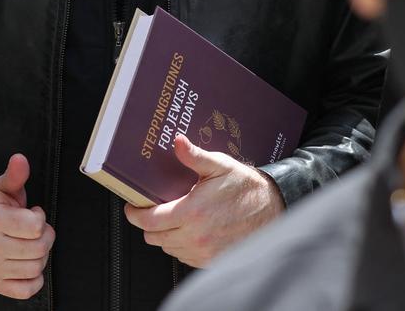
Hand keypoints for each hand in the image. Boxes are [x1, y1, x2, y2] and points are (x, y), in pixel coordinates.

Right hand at [0, 154, 54, 299]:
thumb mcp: (1, 187)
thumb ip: (15, 175)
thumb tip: (20, 160)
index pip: (36, 226)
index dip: (40, 218)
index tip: (32, 213)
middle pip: (39, 248)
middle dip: (45, 236)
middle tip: (35, 230)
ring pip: (35, 268)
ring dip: (40, 256)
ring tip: (29, 244)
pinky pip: (26, 290)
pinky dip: (33, 279)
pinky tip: (27, 263)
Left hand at [123, 134, 283, 267]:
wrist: (272, 209)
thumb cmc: (245, 188)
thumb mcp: (219, 166)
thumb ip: (194, 157)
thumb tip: (178, 143)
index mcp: (193, 213)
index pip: (149, 221)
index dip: (135, 214)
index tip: (133, 207)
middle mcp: (196, 236)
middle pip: (154, 237)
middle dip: (151, 223)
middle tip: (157, 209)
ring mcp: (203, 252)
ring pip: (168, 248)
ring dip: (167, 234)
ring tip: (177, 218)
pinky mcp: (210, 261)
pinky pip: (184, 257)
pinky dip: (182, 245)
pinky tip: (192, 230)